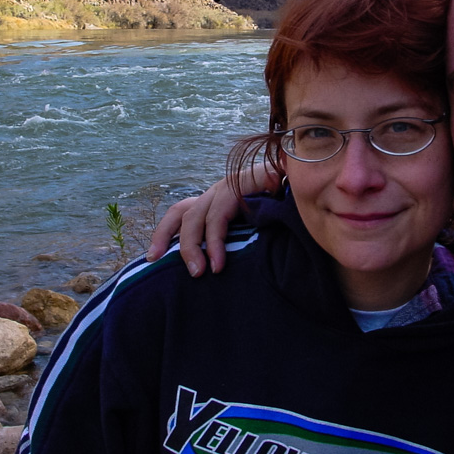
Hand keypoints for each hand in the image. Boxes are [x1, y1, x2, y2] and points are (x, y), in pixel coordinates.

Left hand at [147, 164, 280, 275]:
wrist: (302, 179)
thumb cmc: (279, 208)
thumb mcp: (251, 226)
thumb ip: (234, 239)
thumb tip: (213, 269)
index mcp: (213, 200)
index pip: (179, 213)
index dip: (163, 234)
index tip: (151, 257)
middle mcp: (216, 191)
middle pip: (181, 214)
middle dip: (176, 244)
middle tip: (186, 273)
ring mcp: (227, 186)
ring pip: (199, 217)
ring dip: (198, 247)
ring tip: (206, 273)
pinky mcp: (241, 185)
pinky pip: (220, 215)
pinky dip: (217, 240)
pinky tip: (220, 262)